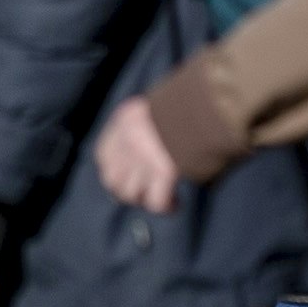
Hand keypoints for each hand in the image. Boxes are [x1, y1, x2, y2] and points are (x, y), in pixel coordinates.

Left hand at [92, 97, 182, 214]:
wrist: (203, 100)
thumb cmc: (187, 100)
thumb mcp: (157, 105)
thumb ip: (147, 123)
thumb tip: (153, 142)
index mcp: (125, 121)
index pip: (104, 156)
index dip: (115, 169)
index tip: (130, 174)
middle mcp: (128, 141)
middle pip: (112, 179)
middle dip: (126, 190)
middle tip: (146, 190)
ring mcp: (144, 158)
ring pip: (131, 193)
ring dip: (145, 199)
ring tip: (165, 198)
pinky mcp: (164, 171)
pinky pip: (156, 201)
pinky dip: (165, 206)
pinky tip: (176, 203)